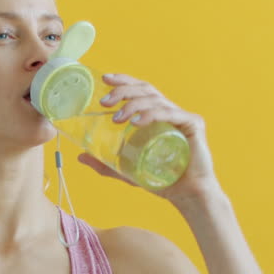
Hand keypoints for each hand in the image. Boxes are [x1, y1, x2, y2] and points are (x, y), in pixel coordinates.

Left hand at [78, 72, 220, 200]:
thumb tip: (80, 157)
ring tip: (116, 118)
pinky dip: (151, 114)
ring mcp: (182, 117)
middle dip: (123, 91)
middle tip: (105, 102)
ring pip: (154, 100)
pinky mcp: (193, 124)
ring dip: (133, 105)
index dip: (123, 81)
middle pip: (145, 90)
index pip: (140, 90)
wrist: (187, 195)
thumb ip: (105, 163)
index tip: (105, 79)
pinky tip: (137, 122)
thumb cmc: (161, 180)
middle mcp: (170, 111)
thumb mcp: (126, 170)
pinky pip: (169, 114)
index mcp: (157, 115)